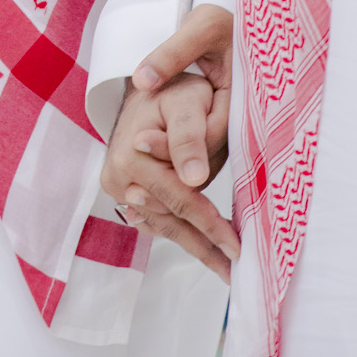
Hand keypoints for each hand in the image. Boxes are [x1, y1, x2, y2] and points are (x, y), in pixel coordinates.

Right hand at [100, 3, 238, 280]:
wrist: (147, 85)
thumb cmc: (174, 88)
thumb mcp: (187, 100)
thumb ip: (190, 136)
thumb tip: (195, 179)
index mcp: (131, 154)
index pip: (178, 198)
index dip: (209, 224)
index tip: (237, 247)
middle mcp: (118, 176)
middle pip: (169, 220)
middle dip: (205, 246)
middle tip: (236, 271)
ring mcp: (118, 188)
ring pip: (163, 225)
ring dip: (195, 248)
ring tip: (225, 270)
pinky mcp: (125, 193)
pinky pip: (156, 221)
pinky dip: (181, 235)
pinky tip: (204, 251)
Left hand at [133, 1, 232, 185]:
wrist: (236, 25)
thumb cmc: (222, 22)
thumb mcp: (200, 29)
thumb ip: (172, 54)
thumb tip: (142, 80)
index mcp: (241, 96)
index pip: (209, 134)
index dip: (174, 143)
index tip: (138, 141)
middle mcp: (241, 119)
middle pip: (208, 156)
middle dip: (171, 166)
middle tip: (131, 173)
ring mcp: (234, 127)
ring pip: (206, 161)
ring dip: (173, 171)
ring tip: (134, 181)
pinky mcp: (222, 128)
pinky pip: (203, 155)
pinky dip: (178, 164)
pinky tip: (148, 170)